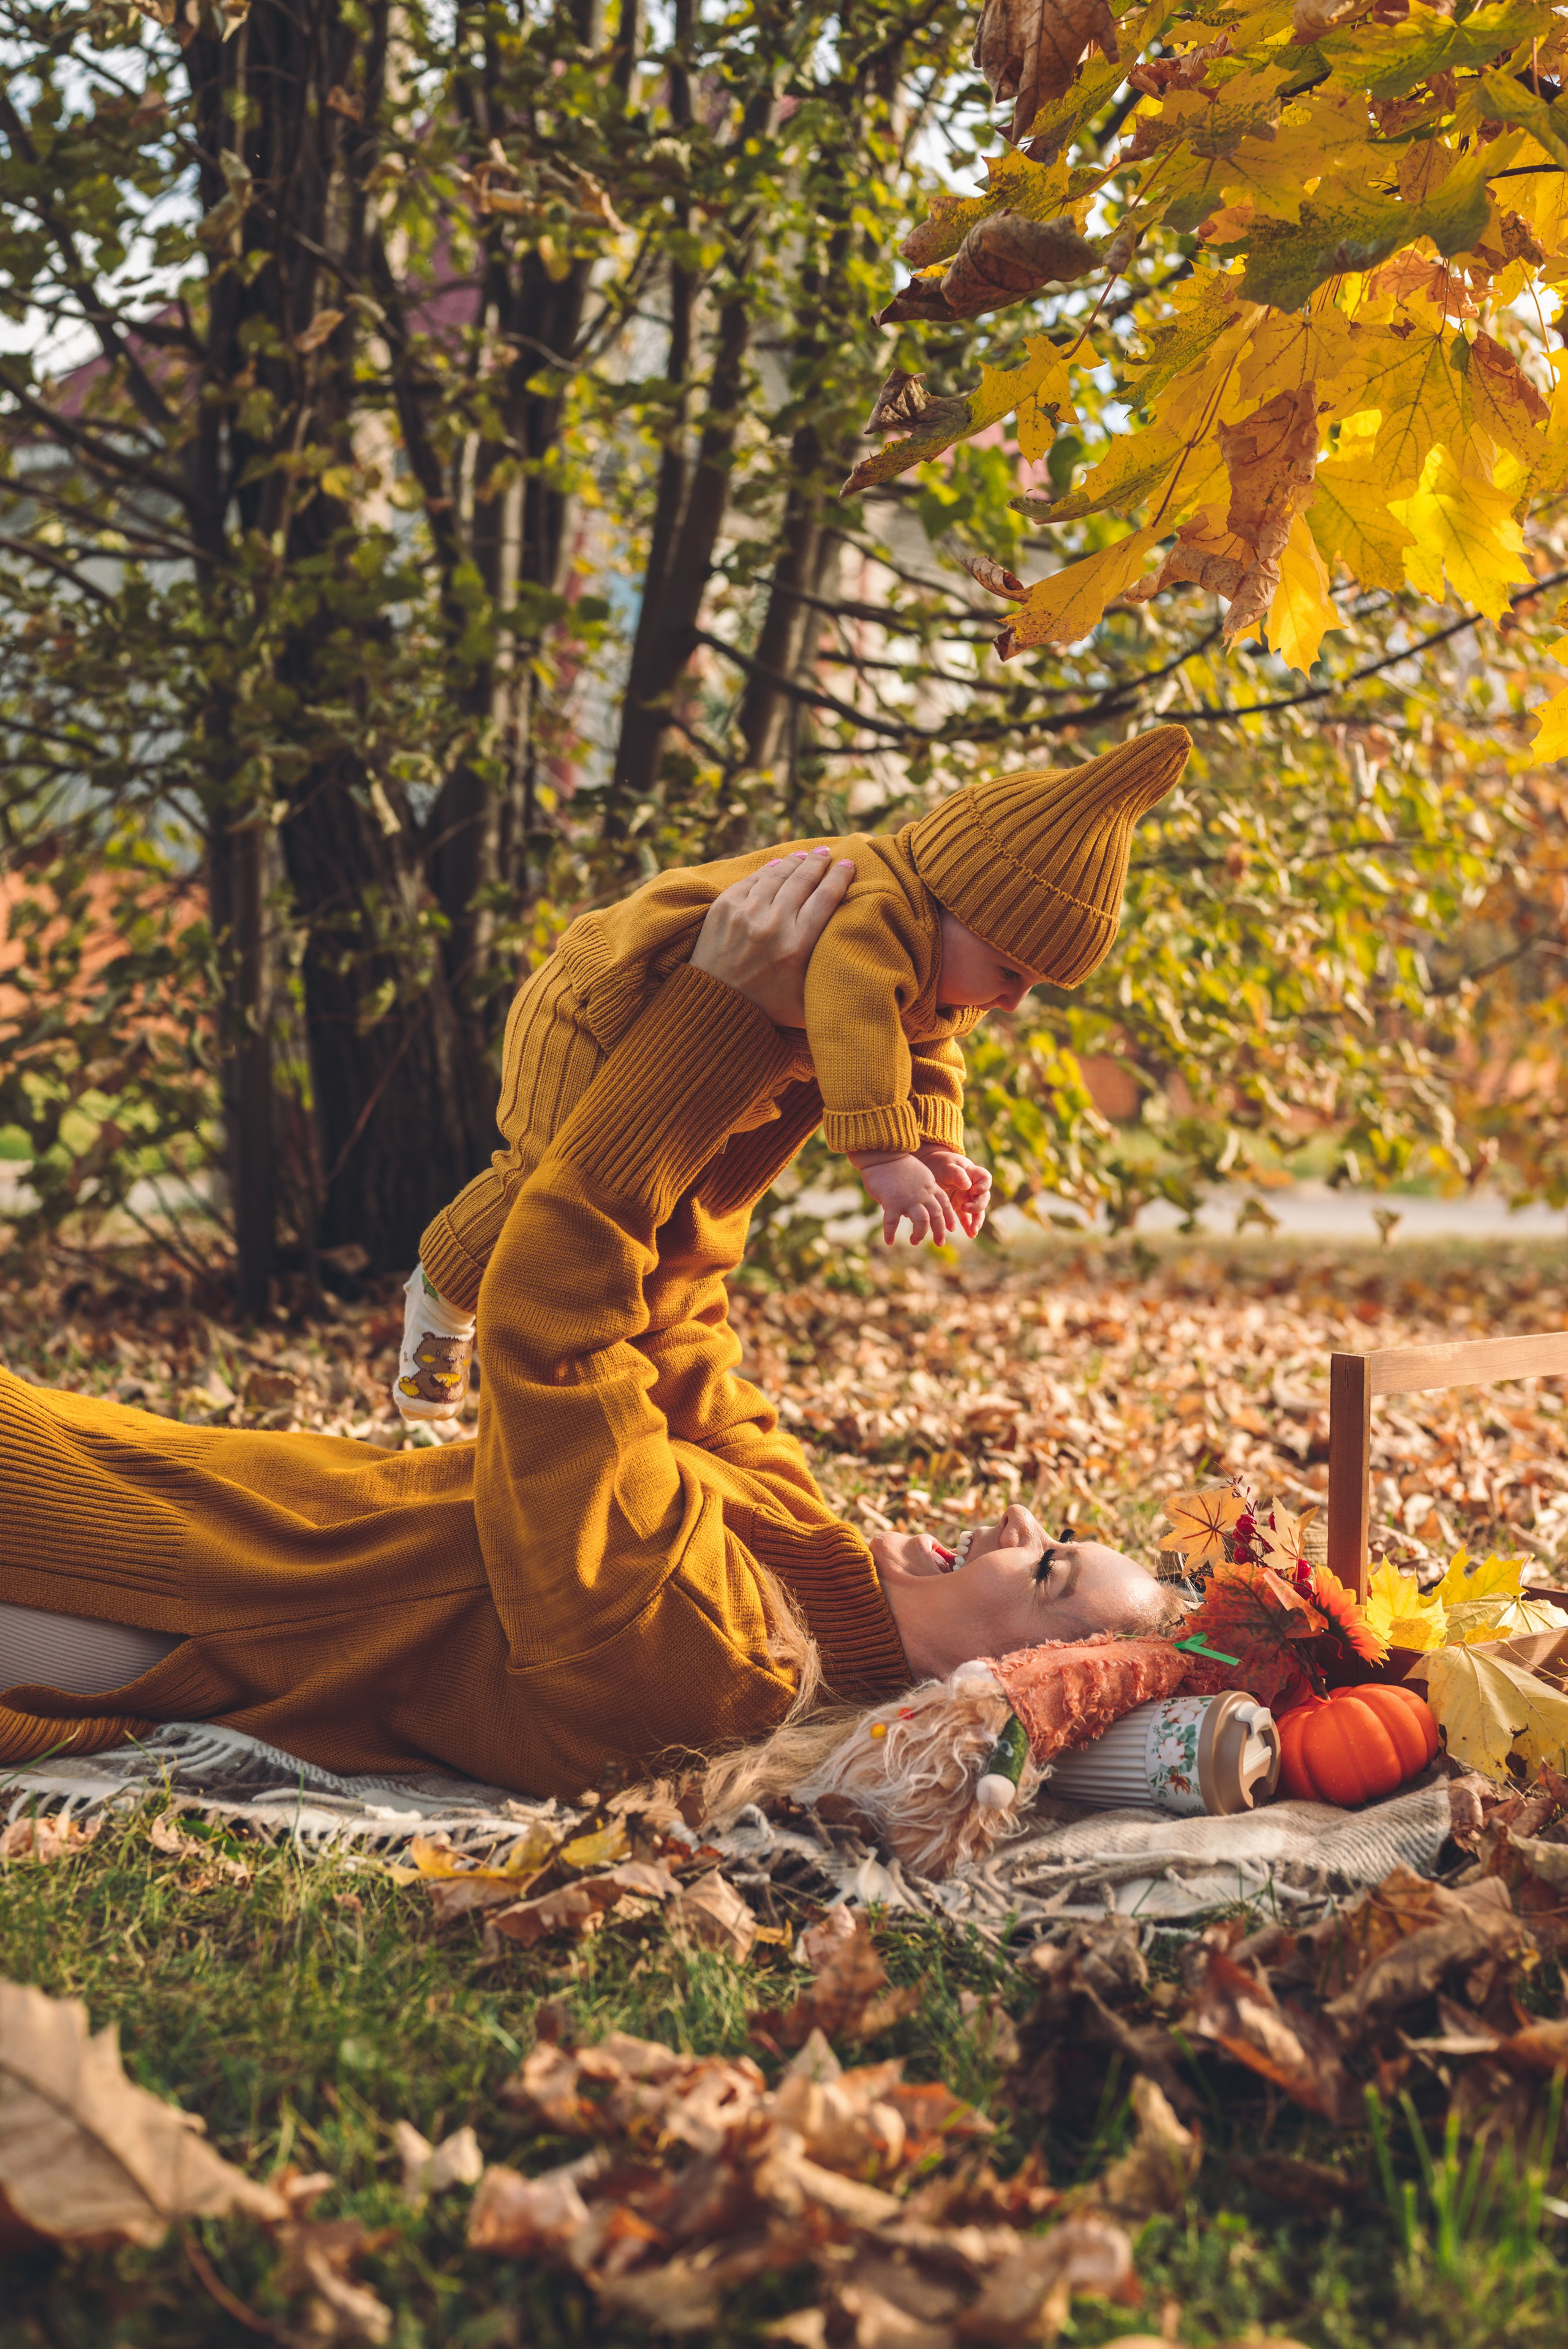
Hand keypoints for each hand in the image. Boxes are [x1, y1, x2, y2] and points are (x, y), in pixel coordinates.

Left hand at [688, 848, 853, 1028]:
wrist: (715, 1006)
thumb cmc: (767, 1008)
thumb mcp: (807, 1002)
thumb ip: (832, 981)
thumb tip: (861, 965)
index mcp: (797, 947)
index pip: (825, 898)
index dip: (839, 877)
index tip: (848, 864)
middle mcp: (773, 925)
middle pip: (803, 881)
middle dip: (819, 862)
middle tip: (828, 852)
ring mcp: (746, 913)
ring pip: (777, 875)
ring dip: (795, 861)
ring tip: (807, 854)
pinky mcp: (724, 907)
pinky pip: (752, 880)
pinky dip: (768, 870)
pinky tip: (778, 864)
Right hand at [854, 1149, 957, 1246]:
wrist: (884, 1154)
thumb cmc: (899, 1164)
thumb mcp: (920, 1174)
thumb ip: (924, 1188)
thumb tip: (924, 1200)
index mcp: (930, 1186)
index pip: (945, 1205)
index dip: (949, 1218)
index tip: (951, 1229)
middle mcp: (922, 1194)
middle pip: (937, 1216)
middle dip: (940, 1231)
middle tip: (940, 1243)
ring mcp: (908, 1199)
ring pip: (921, 1222)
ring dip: (919, 1234)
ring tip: (915, 1241)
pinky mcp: (892, 1203)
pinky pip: (892, 1223)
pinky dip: (890, 1234)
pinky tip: (889, 1241)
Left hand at [916, 1143, 991, 1238]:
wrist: (929, 1168)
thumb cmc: (940, 1163)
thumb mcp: (947, 1166)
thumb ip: (957, 1174)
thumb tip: (968, 1186)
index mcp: (973, 1174)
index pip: (985, 1179)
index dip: (983, 1186)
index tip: (973, 1190)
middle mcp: (973, 1187)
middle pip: (983, 1198)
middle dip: (977, 1207)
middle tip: (965, 1209)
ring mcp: (967, 1197)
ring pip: (977, 1211)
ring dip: (976, 1221)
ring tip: (972, 1231)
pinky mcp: (959, 1206)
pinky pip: (966, 1218)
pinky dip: (968, 1226)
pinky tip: (970, 1234)